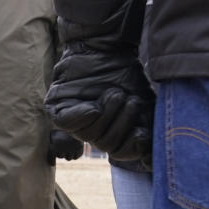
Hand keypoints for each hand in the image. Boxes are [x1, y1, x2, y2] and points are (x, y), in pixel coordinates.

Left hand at [45, 0, 154, 164]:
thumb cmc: (127, 75)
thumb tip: (150, 161)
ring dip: (108, 114)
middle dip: (123, 123)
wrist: (108, 46)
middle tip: (130, 100)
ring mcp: (74, 120)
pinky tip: (93, 106)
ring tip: (115, 93)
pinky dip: (81, 117)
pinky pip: (66, 123)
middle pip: (108, 144)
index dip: (133, 147)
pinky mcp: (57, 107)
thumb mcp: (146, 104)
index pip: (122, 152)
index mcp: (114, 132)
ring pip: (90, 135)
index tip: (143, 132)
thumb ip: (149, 131)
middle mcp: (93, 130)